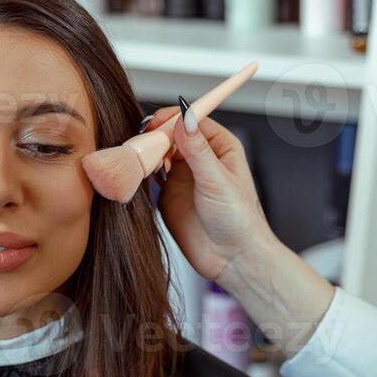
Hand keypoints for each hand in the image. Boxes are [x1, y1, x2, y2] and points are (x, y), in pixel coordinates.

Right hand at [141, 104, 280, 287]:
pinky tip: (137, 176)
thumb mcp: (217, 180)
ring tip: (138, 161)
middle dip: (154, 136)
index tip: (155, 123)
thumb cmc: (239, 220)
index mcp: (220, 146)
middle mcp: (200, 158)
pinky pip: (148, 176)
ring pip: (157, 153)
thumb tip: (185, 117)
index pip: (191, 119)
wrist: (232, 259)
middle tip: (141, 144)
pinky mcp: (167, 194)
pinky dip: (140, 173)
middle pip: (170, 134)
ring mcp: (182, 175)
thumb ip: (198, 150)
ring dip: (145, 154)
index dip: (172, 118)